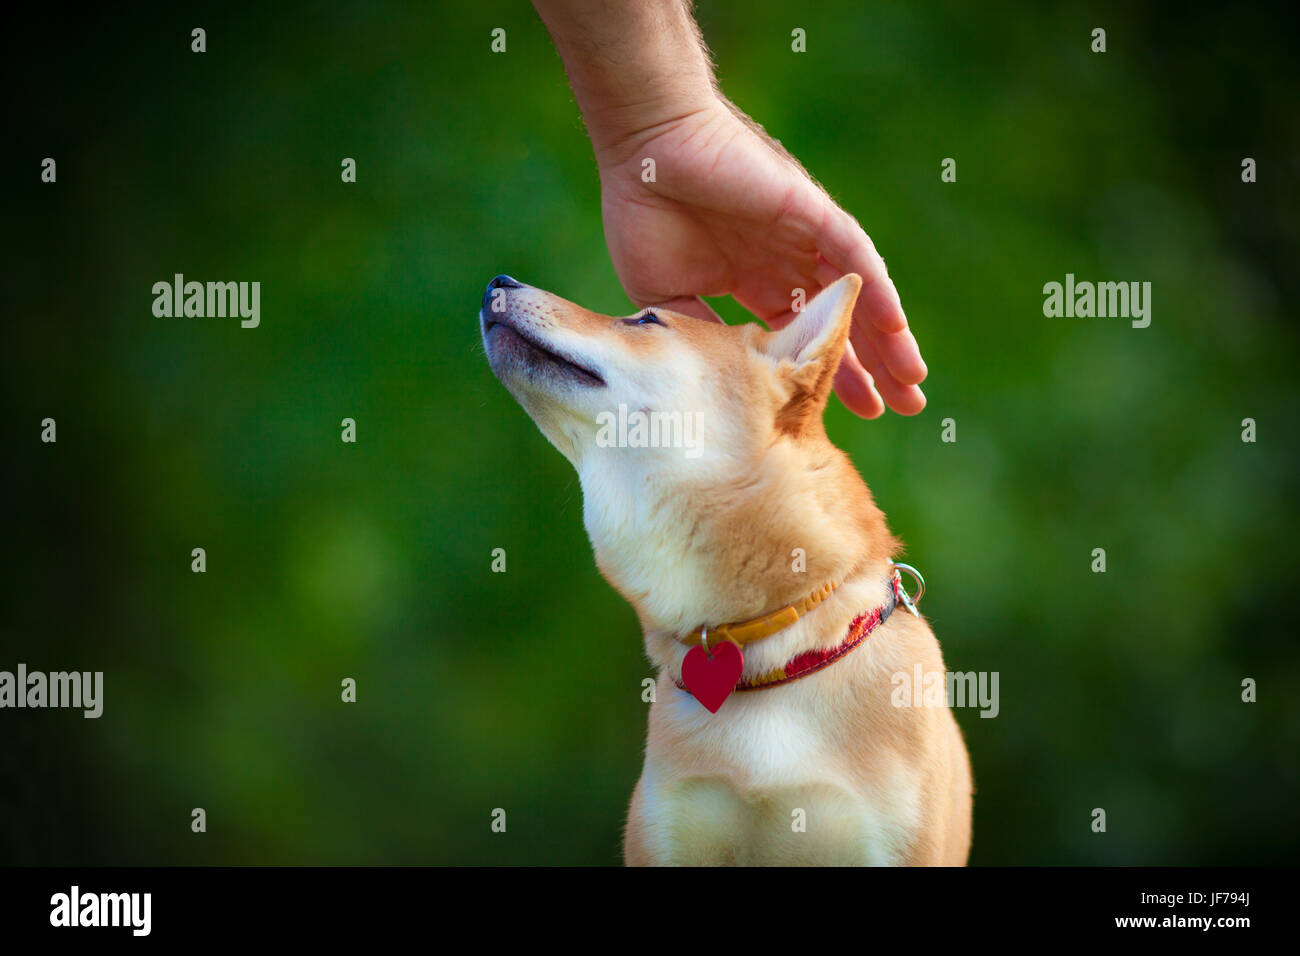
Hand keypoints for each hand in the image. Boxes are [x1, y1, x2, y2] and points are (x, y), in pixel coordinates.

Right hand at [594, 97, 925, 417]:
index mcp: (753, 280)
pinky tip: (896, 327)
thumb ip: (700, 334)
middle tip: (906, 407)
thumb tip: (728, 380)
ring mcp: (802, 235)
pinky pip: (853, 253)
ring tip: (913, 381)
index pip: (804, 336)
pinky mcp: (808, 211)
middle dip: (872, 367)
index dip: (828, 375)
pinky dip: (876, 290)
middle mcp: (787, 260)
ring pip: (857, 294)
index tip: (856, 414)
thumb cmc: (644, 214)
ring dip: (887, 338)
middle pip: (841, 322)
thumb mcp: (666, 296)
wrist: (644, 152)